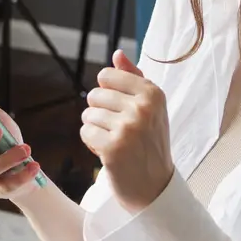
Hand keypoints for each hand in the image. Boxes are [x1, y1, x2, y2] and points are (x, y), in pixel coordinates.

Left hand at [80, 49, 174, 212]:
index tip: (122, 110)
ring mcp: (128, 127)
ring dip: (96, 130)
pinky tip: (108, 153)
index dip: (107, 94)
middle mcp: (143, 107)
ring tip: (114, 142)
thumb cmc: (149, 143)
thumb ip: (133, 78)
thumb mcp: (150, 108)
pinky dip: (92, 144)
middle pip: (94, 95)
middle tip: (119, 131)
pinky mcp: (113, 147)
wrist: (155, 187)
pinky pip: (85, 132)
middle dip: (100, 113)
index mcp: (153, 93)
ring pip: (88, 114)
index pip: (106, 75)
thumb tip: (117, 53)